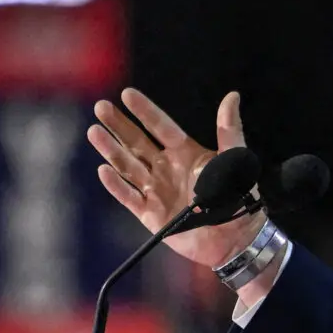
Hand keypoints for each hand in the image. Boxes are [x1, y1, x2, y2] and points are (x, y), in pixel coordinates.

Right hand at [87, 88, 263, 268]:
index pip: (160, 126)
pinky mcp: (150, 214)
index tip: (127, 94)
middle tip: (101, 107)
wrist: (235, 239)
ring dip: (111, 149)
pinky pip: (128, 196)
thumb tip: (232, 96)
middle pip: (137, 142)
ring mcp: (156, 190)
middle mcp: (166, 167)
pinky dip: (115, 185)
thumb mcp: (235, 160)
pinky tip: (103, 170)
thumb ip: (230, 130)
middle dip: (119, 125)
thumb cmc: (239, 197)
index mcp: (185, 152)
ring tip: (94, 131)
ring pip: (127, 165)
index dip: (145, 110)